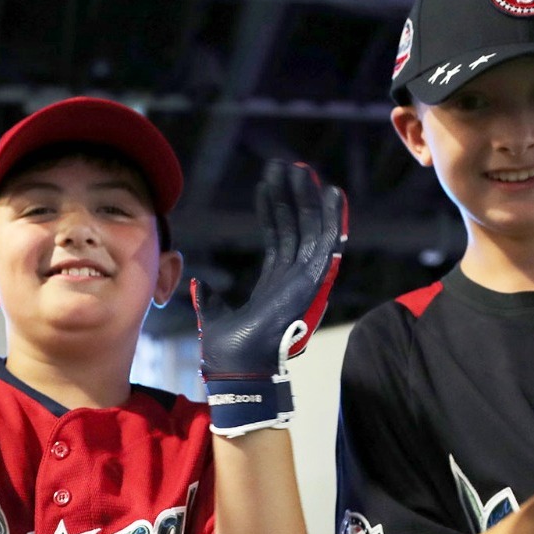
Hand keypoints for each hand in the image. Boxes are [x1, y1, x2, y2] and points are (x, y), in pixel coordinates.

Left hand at [192, 160, 347, 435]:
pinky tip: (331, 193)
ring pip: (312, 231)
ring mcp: (306, 280)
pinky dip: (332, 218)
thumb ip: (211, 300)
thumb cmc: (227, 351)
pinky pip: (327, 244)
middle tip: (288, 167)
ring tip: (303, 170)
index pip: (280, 239)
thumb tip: (201, 286)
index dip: (275, 211)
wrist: (236, 365)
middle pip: (297, 229)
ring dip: (309, 200)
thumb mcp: (213, 316)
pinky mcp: (314, 282)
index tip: (269, 184)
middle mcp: (294, 280)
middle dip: (293, 198)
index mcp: (275, 286)